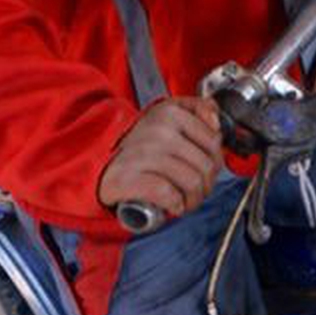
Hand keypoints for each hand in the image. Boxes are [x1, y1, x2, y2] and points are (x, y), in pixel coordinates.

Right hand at [97, 95, 221, 219]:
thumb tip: (217, 121)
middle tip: (197, 191)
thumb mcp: (169, 114)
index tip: (207, 171)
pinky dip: (176, 205)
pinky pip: (168, 194)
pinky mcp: (130, 177)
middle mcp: (158, 130)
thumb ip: (198, 109)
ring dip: (193, 200)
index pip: (214, 142)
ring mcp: (144, 153)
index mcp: (170, 112)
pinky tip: (174, 206)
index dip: (215, 162)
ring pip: (192, 181)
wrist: (99, 161)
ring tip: (186, 201)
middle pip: (205, 165)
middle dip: (206, 185)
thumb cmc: (140, 144)